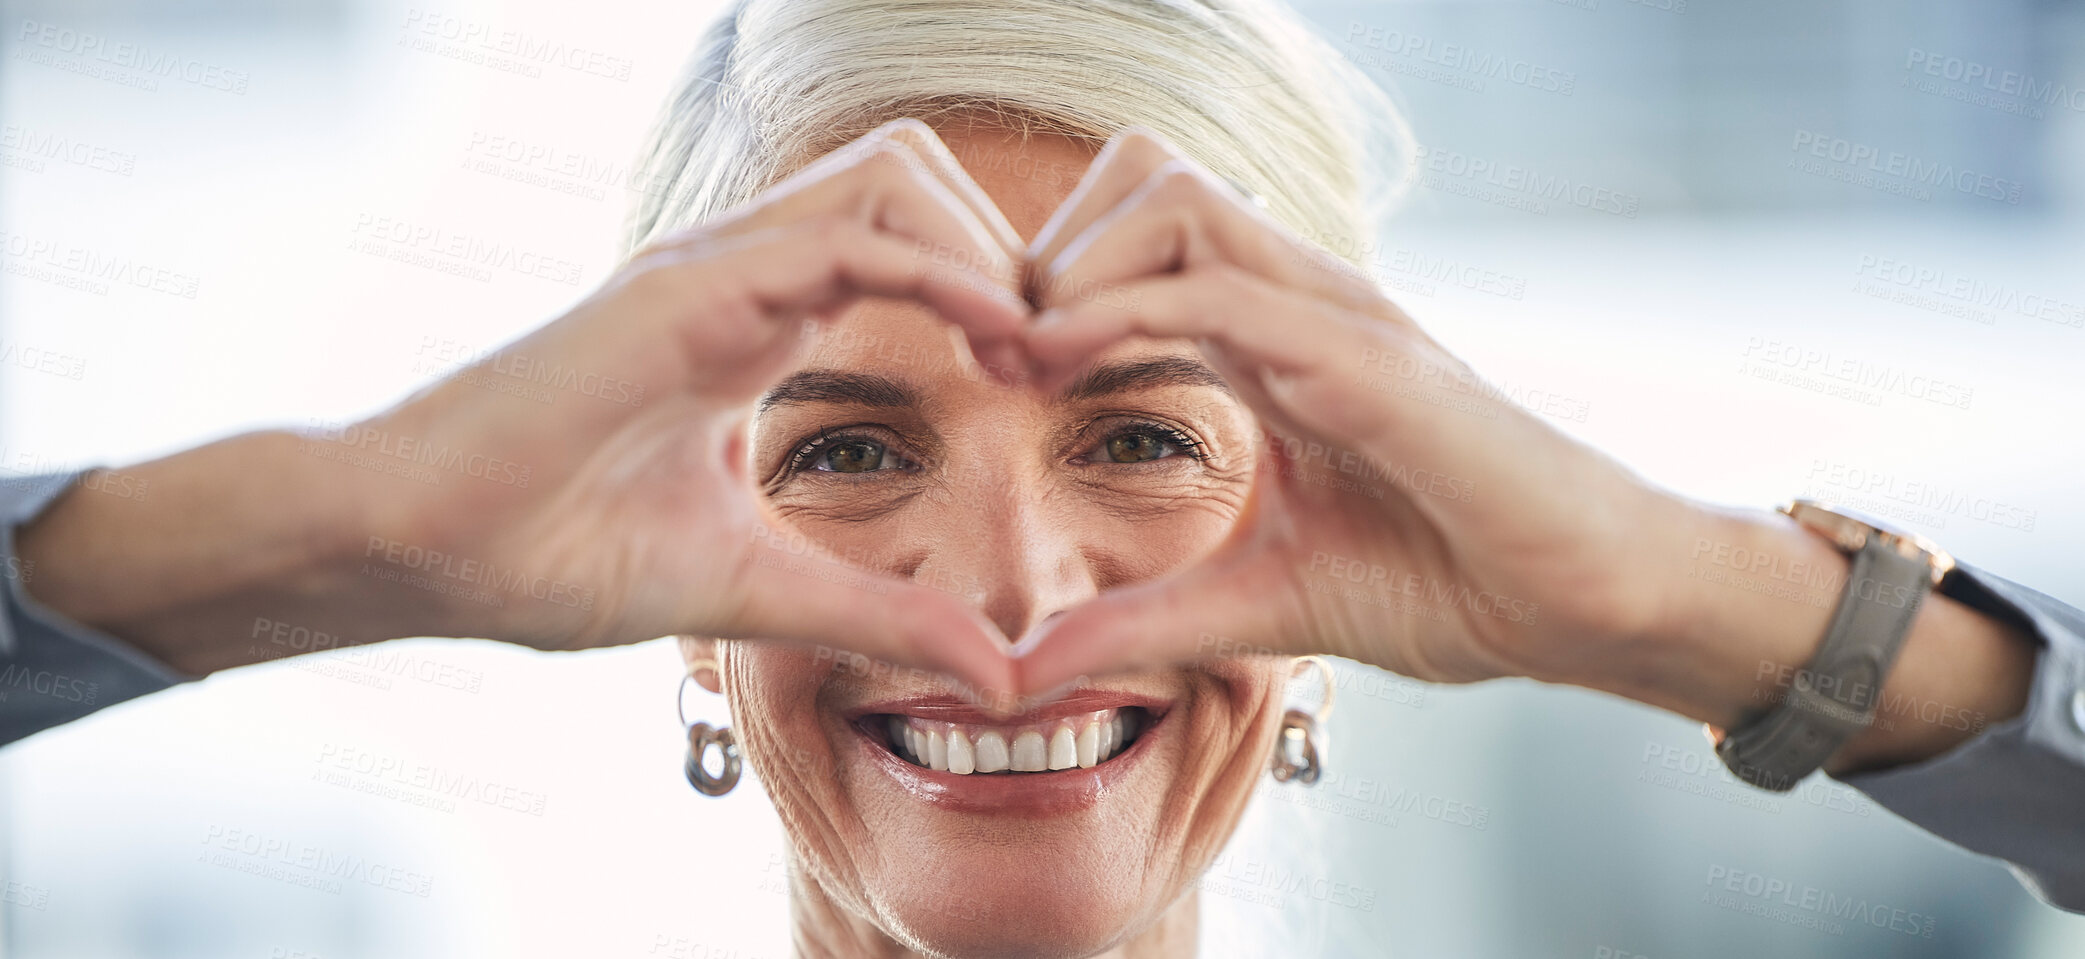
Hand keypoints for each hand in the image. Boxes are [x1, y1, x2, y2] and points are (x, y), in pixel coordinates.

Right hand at [22, 120, 1031, 693]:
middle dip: (1008, 251)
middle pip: (914, 180)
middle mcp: (741, 273)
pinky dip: (943, 273)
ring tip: (1034, 351)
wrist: (414, 550)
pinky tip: (1004, 342)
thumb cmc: (549, 555)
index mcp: (756, 322)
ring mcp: (712, 266)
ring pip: (893, 176)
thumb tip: (996, 676)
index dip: (993, 297)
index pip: (906, 245)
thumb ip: (878, 614)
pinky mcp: (687, 284)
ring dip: (987, 249)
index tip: (1045, 385)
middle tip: (1057, 357)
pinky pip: (846, 235)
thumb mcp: (757, 589)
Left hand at [1007, 129, 1700, 697]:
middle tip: (996, 349)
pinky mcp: (1370, 361)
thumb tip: (1022, 666)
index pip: (1138, 239)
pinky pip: (1227, 292)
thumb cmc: (1447, 580)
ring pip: (1176, 201)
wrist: (1580, 606)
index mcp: (1272, 336)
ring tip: (1023, 358)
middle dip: (1048, 249)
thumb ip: (1139, 621)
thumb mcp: (1253, 604)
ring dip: (1075, 265)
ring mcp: (1337, 318)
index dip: (1050, 284)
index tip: (995, 366)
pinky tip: (1064, 367)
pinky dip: (1124, 313)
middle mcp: (1300, 302)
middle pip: (1146, 177)